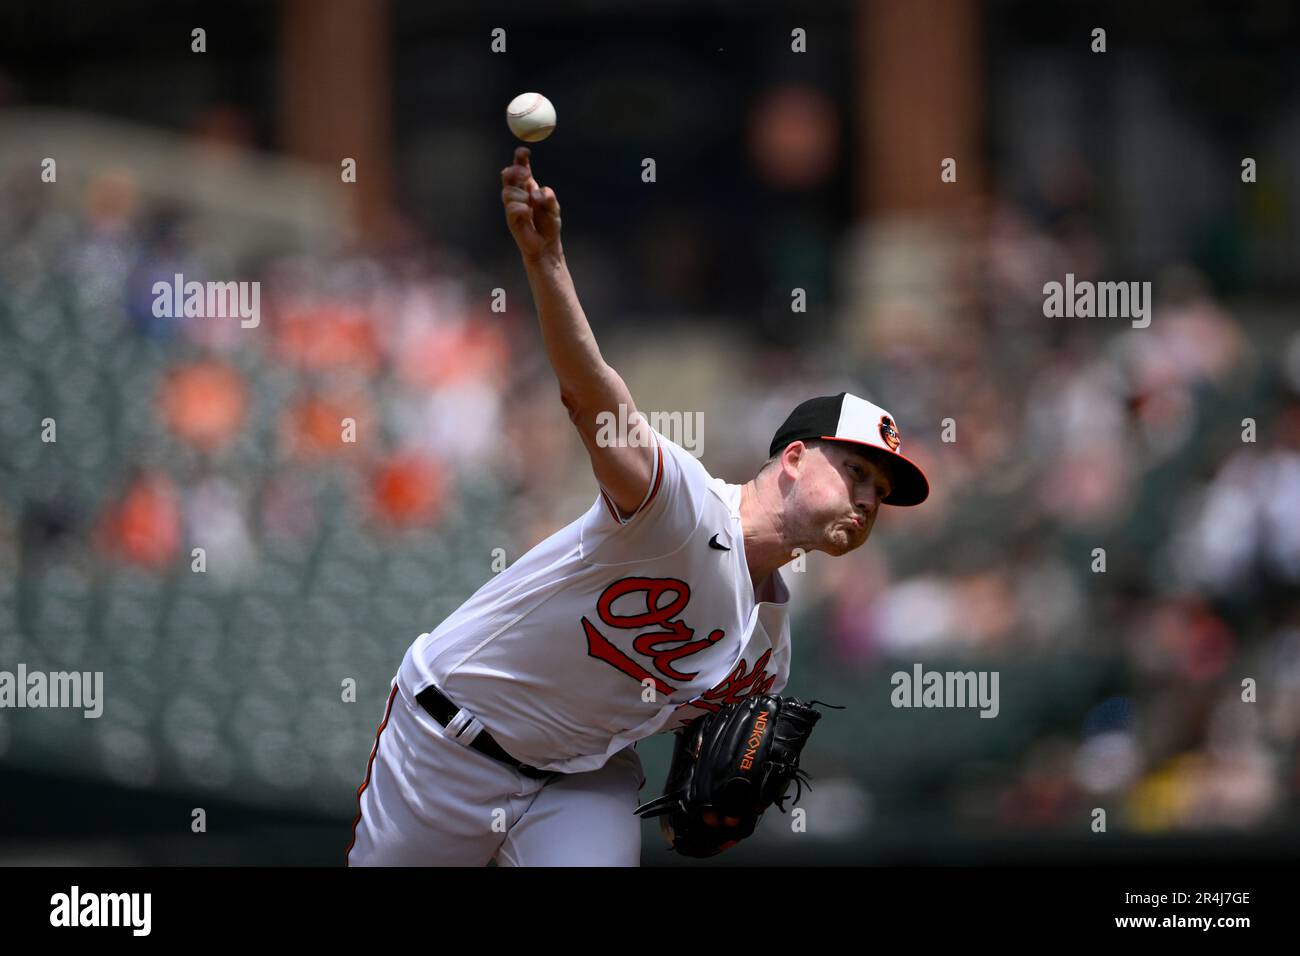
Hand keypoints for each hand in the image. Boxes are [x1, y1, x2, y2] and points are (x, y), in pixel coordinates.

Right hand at [501, 146, 561, 263]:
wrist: (547, 245)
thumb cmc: (549, 224)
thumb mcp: (554, 206)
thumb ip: (548, 197)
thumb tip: (535, 193)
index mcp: (527, 186)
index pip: (520, 167)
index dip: (520, 158)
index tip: (524, 151)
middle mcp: (517, 194)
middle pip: (507, 175)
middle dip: (515, 171)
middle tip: (527, 175)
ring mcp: (512, 206)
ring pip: (508, 192)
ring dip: (522, 196)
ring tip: (532, 207)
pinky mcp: (511, 220)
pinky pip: (513, 208)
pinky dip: (523, 209)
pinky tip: (529, 215)